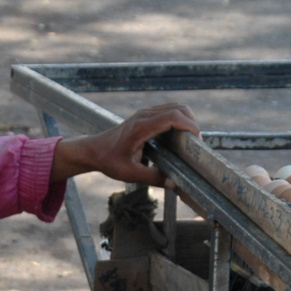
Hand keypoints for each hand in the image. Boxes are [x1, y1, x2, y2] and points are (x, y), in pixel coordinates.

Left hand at [50, 102, 199, 187]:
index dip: (189, 125)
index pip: (172, 117)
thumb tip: (175, 183)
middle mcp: (144, 116)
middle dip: (192, 122)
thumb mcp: (130, 174)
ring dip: (186, 120)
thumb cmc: (109, 161)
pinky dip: (179, 119)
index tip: (197, 140)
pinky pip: (168, 111)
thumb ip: (153, 178)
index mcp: (141, 128)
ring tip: (189, 141)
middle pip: (178, 108)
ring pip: (175, 107)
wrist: (94, 150)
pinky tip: (179, 137)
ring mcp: (145, 113)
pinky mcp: (145, 115)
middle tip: (195, 143)